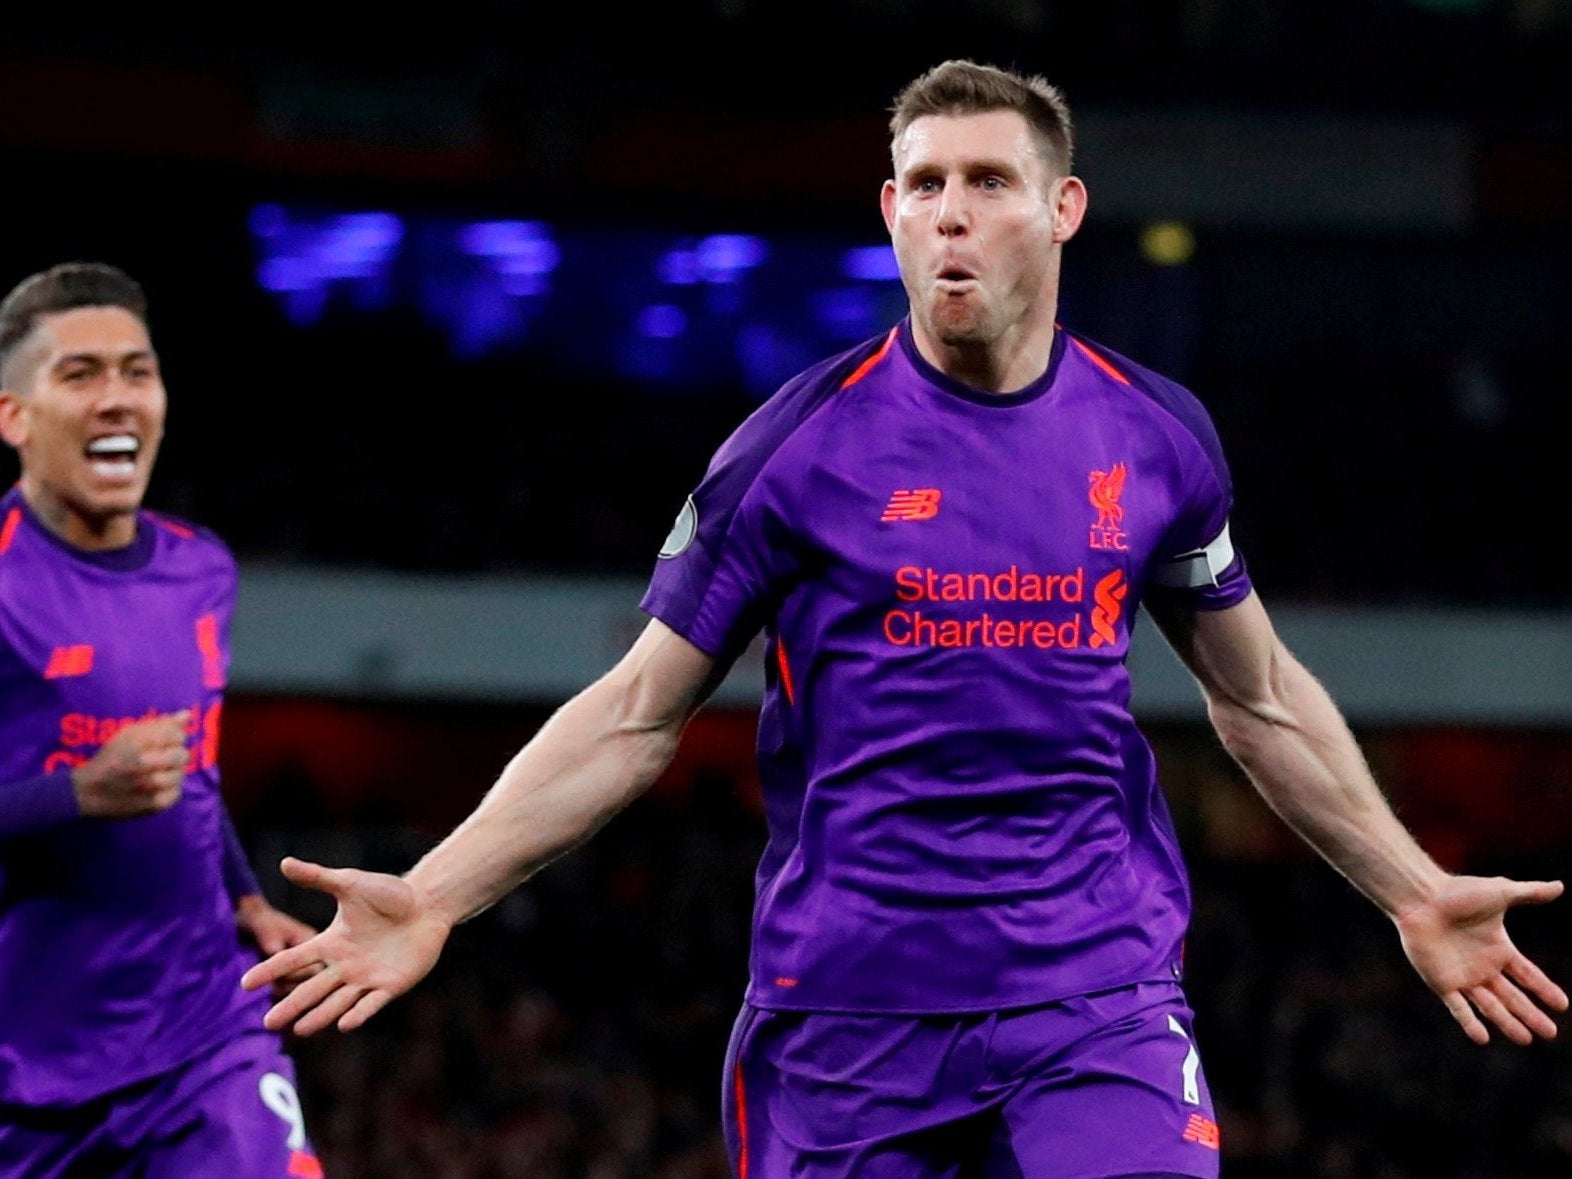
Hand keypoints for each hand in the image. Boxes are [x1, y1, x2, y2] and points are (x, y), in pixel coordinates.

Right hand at [71, 711, 190, 818]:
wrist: (89, 792)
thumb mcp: (128, 734)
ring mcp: (152, 786)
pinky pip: (177, 793)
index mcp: (138, 742)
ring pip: (181, 774)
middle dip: (174, 755)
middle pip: (182, 755)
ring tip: (155, 774)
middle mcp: (145, 763)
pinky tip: (155, 788)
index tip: (163, 743)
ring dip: (171, 773)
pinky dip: (169, 790)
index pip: (176, 735)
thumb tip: (187, 715)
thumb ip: (160, 723)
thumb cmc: (111, 759)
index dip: (173, 738)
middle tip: (159, 760)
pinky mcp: (156, 804)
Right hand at [239, 857, 452, 1035]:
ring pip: (338, 1001)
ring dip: (319, 1016)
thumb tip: (284, 863)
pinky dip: (359, 1013)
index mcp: (331, 942)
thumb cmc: (389, 894)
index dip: (271, 970)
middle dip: (291, 1005)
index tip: (245, 984)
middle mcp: (345, 965)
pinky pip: (372, 1002)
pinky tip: (344, 1024)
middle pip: (312, 988)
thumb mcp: (351, 884)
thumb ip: (318, 878)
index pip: (295, 959)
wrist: (427, 904)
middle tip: (267, 1023)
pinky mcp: (391, 985)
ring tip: (298, 1030)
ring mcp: (367, 977)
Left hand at [1396, 874, 1567, 1044]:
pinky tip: (1483, 1038)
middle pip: (1512, 997)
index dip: (1544, 990)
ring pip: (1490, 1006)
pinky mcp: (1441, 981)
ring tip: (1526, 1040)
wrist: (1419, 897)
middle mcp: (1483, 966)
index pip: (1528, 975)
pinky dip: (1469, 1023)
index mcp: (1499, 948)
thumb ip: (1530, 892)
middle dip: (1531, 1015)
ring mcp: (1462, 976)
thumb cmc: (1457, 892)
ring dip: (1507, 1023)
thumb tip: (1561, 885)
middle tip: (1550, 1034)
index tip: (1563, 1006)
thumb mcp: (1500, 892)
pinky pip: (1458, 1007)